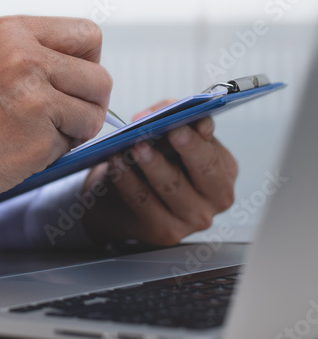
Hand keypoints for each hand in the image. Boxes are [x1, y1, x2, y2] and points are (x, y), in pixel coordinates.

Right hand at [0, 15, 111, 214]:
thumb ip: (35, 55)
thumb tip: (86, 69)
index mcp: (11, 32)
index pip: (86, 36)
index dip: (87, 61)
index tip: (74, 78)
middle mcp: (24, 59)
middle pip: (99, 78)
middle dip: (89, 101)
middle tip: (64, 114)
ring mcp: (33, 99)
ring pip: (92, 114)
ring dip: (73, 130)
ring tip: (36, 131)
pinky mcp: (37, 138)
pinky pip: (71, 145)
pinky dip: (52, 152)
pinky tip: (18, 147)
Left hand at [79, 101, 237, 245]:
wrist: (120, 200)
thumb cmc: (151, 163)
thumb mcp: (166, 139)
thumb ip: (173, 118)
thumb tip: (172, 106)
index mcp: (223, 171)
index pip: (215, 152)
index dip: (198, 135)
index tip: (184, 120)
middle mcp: (215, 198)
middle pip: (205, 171)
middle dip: (187, 148)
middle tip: (169, 130)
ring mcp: (193, 219)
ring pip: (172, 186)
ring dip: (151, 163)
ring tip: (134, 145)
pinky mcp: (165, 232)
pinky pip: (144, 202)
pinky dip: (127, 179)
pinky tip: (116, 162)